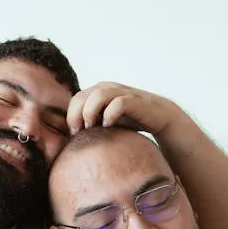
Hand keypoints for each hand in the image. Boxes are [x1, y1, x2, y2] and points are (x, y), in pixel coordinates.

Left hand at [66, 82, 181, 136]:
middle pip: (81, 97)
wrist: (158, 116)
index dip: (70, 117)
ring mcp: (120, 92)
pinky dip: (110, 114)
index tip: (74, 135)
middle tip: (79, 133)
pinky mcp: (134, 99)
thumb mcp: (104, 121)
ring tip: (92, 128)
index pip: (74, 100)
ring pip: (97, 96)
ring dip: (91, 113)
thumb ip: (89, 123)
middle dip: (76, 116)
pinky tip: (109, 126)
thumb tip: (69, 140)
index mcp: (97, 92)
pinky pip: (118, 103)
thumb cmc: (128, 121)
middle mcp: (106, 88)